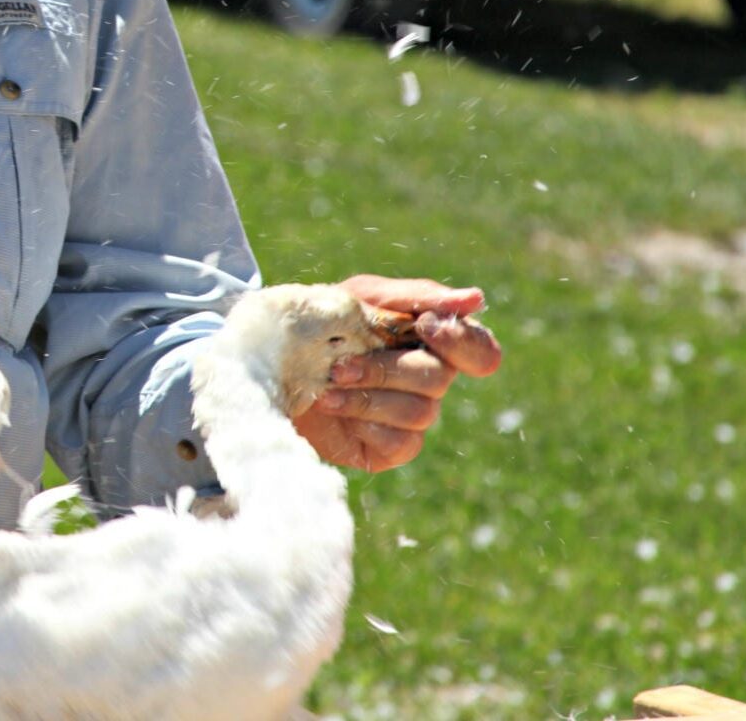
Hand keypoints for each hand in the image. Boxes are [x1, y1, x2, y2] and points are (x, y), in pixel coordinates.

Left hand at [292, 275, 501, 472]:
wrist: (267, 363)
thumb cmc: (317, 323)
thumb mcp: (359, 297)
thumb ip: (414, 296)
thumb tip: (475, 299)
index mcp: (428, 341)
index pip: (478, 349)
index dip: (462, 343)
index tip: (425, 327)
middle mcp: (426, 380)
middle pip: (439, 379)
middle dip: (386, 369)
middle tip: (340, 366)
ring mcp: (409, 416)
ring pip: (419, 412)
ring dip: (368, 397)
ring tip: (327, 387)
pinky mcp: (388, 448)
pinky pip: (401, 442)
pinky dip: (366, 424)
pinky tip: (333, 410)